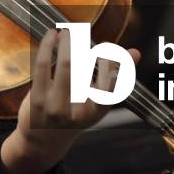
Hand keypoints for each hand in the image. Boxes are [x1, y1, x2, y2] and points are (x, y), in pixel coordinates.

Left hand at [0, 28, 140, 173]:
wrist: (42, 142)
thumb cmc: (74, 114)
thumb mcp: (97, 101)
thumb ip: (116, 75)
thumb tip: (136, 52)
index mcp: (97, 111)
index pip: (110, 87)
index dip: (111, 64)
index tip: (108, 46)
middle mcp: (77, 112)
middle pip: (85, 73)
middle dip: (83, 47)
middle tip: (84, 32)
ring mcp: (55, 107)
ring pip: (64, 67)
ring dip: (66, 44)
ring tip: (67, 32)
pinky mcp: (37, 100)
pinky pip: (42, 67)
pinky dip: (47, 47)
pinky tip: (51, 35)